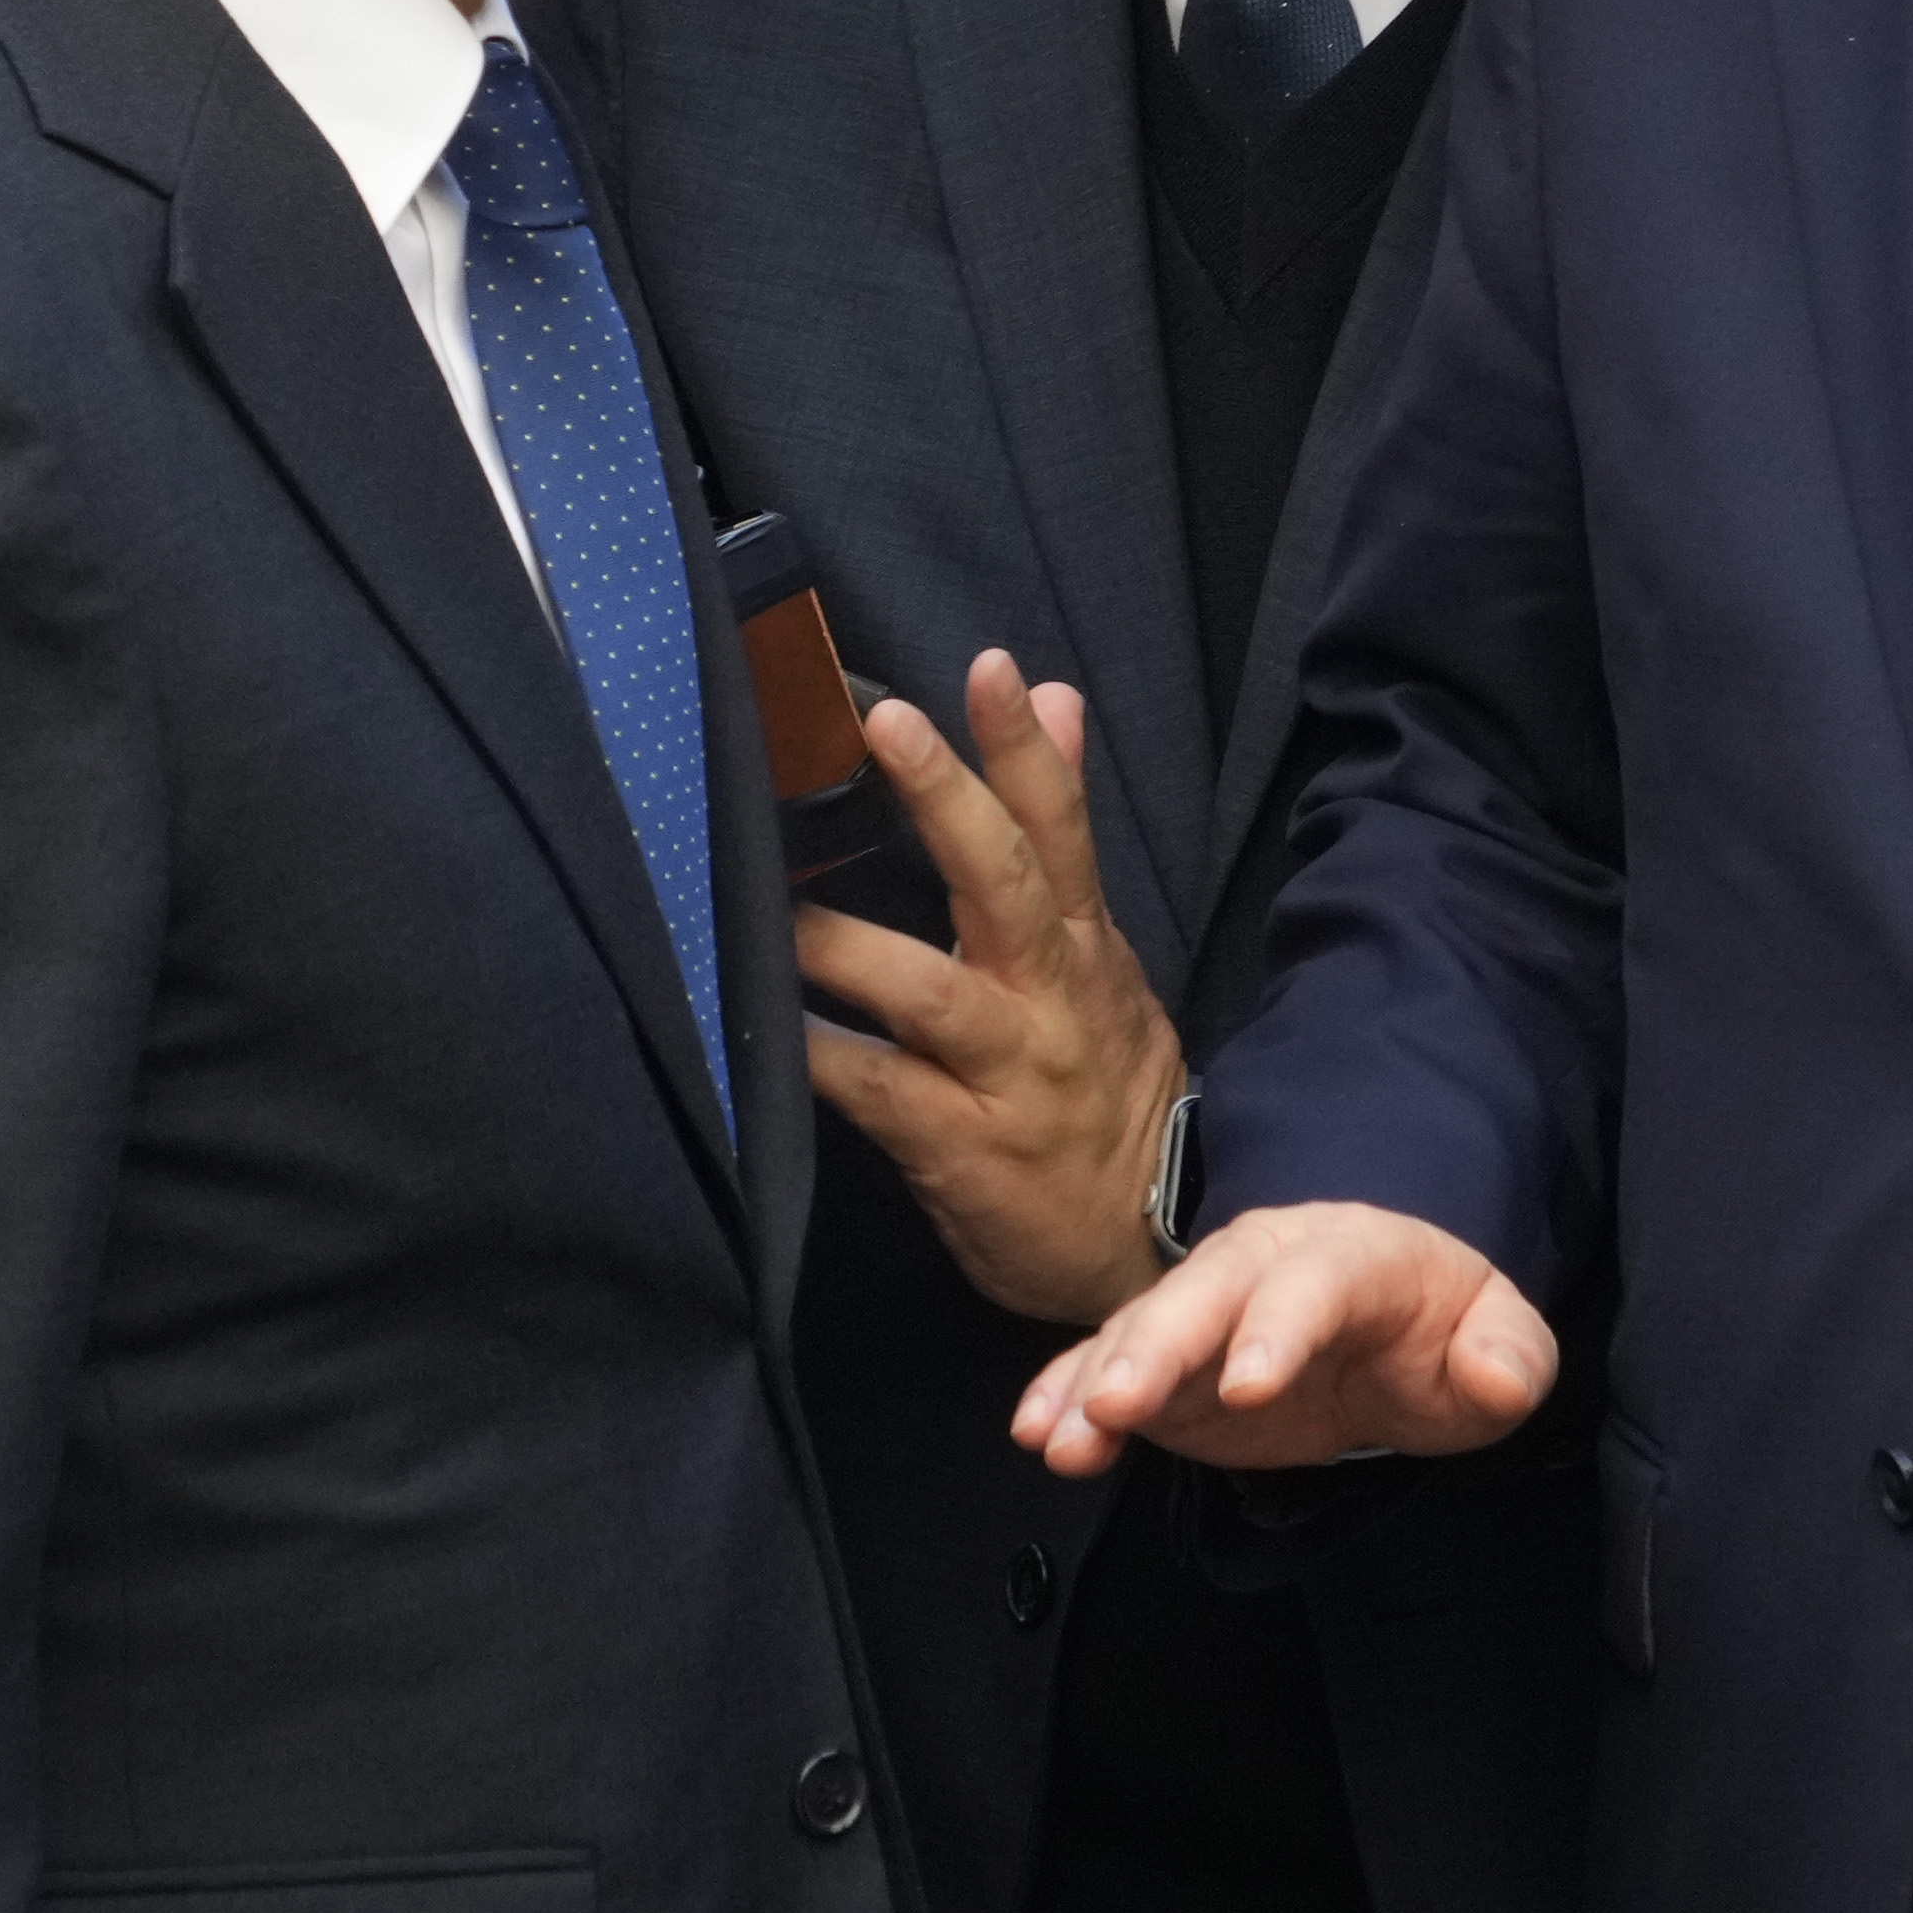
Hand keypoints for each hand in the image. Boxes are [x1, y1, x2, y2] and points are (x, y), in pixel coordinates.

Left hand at [794, 650, 1184, 1328]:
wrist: (1145, 1243)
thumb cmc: (1104, 1089)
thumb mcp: (1105, 961)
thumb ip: (1064, 835)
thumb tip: (1057, 699)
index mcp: (1085, 950)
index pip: (1063, 831)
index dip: (1027, 750)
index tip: (990, 669)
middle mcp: (1053, 1001)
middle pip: (1006, 883)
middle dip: (948, 799)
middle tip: (886, 723)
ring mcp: (1011, 1076)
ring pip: (933, 993)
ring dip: (851, 946)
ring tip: (775, 908)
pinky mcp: (964, 1151)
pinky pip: (882, 1094)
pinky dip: (823, 1059)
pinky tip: (767, 1033)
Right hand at [1011, 1199, 1555, 1475]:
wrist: (1390, 1315)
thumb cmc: (1440, 1328)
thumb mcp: (1498, 1339)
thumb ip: (1508, 1357)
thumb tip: (1498, 1376)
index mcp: (1358, 1255)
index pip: (1318, 1280)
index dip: (1281, 1327)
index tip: (1250, 1387)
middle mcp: (1268, 1264)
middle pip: (1208, 1291)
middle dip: (1159, 1344)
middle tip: (1118, 1404)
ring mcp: (1208, 1309)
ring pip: (1144, 1328)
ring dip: (1097, 1381)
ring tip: (1057, 1438)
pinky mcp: (1168, 1360)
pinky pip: (1107, 1366)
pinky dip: (1067, 1393)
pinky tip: (1037, 1432)